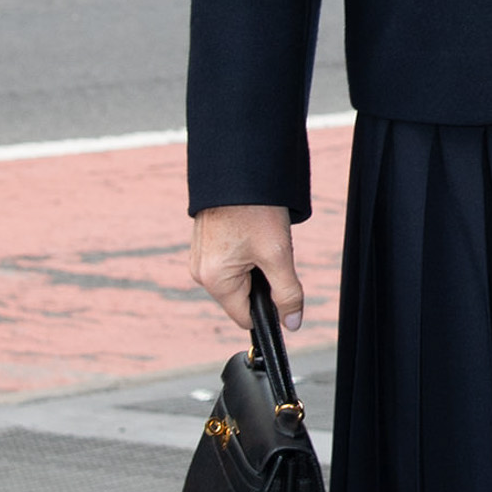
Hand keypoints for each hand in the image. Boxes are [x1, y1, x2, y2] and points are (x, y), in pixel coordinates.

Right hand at [189, 204, 301, 330]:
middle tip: (270, 251)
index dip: (268, 309)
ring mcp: (199, 258)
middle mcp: (200, 273)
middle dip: (261, 282)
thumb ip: (287, 294)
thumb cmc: (254, 209)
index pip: (245, 318)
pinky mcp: (204, 244)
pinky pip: (229, 262)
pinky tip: (250, 231)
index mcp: (214, 280)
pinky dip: (244, 253)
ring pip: (237, 279)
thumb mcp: (278, 255)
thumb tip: (292, 323)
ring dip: (254, 266)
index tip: (281, 286)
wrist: (236, 168)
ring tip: (259, 237)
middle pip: (241, 298)